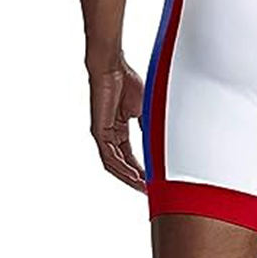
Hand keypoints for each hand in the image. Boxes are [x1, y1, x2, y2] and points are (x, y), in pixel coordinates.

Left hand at [88, 54, 145, 191]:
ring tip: (142, 187)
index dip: (140, 169)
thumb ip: (147, 126)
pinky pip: (109, 156)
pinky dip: (121, 167)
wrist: (112, 68)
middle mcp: (109, 135)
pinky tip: (133, 174)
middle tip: (148, 190)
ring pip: (114, 164)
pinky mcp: (99, 131)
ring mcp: (102, 134)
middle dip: (134, 178)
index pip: (129, 156)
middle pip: (121, 164)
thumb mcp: (144, 108)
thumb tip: (158, 141)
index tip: (152, 180)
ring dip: (128, 177)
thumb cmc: (125, 81)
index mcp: (119, 130)